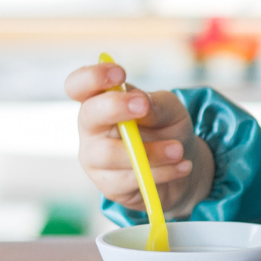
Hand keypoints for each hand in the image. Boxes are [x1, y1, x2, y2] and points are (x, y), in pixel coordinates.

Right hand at [64, 60, 214, 216]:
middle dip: (115, 108)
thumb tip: (142, 103)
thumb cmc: (167, 128)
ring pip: (110, 154)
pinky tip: (182, 167)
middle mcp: (91, 128)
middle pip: (87, 115)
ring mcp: (95, 159)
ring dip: (150, 151)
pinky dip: (162, 173)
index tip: (119, 74)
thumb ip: (157, 104)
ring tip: (179, 150)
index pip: (78, 85)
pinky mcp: (109, 186)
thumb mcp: (171, 110)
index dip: (92, 78)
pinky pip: (130, 179)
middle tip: (143, 105)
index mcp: (100, 101)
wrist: (182, 164)